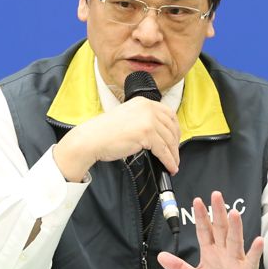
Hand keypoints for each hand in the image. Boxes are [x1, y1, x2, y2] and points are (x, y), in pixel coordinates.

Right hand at [50, 96, 179, 181]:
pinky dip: (169, 160)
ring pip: (169, 140)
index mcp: (143, 102)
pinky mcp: (146, 133)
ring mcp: (148, 120)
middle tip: (175, 154)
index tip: (175, 139)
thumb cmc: (105, 131)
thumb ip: (143, 120)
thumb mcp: (128, 117)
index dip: (175, 128)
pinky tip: (169, 166)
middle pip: (171, 127)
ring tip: (173, 164)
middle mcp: (147, 108)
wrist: (92, 138)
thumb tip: (159, 134)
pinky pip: (163, 150)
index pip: (169, 114)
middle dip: (175, 143)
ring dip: (173, 154)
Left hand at [157, 192, 263, 268]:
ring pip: (235, 241)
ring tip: (234, 214)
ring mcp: (236, 261)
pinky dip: (255, 251)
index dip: (201, 217)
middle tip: (216, 196)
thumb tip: (161, 256)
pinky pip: (251, 261)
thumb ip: (178, 267)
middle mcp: (224, 253)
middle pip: (221, 230)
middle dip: (218, 213)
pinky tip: (258, 241)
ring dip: (235, 228)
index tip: (197, 201)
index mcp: (211, 253)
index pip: (204, 231)